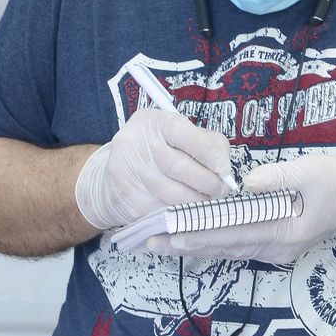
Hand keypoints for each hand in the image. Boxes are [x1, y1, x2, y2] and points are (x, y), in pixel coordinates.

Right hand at [75, 108, 232, 230]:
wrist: (111, 178)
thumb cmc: (155, 152)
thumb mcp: (175, 136)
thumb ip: (205, 142)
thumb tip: (224, 167)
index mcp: (151, 122)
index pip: (183, 132)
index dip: (209, 152)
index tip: (224, 168)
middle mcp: (135, 144)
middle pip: (181, 167)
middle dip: (209, 182)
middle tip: (221, 190)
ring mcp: (128, 173)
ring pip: (174, 193)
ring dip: (199, 201)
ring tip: (208, 201)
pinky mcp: (128, 199)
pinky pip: (164, 210)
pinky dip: (183, 213)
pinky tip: (190, 211)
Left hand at [149, 154, 335, 264]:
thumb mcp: (309, 171)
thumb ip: (276, 177)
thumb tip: (245, 183)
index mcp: (283, 230)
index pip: (233, 232)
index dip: (201, 232)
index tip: (171, 232)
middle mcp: (276, 247)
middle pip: (224, 247)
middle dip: (187, 243)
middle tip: (151, 242)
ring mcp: (275, 250)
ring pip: (228, 250)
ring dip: (195, 246)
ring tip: (162, 243)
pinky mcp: (275, 244)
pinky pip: (238, 247)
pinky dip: (214, 244)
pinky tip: (193, 241)